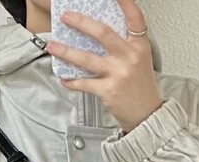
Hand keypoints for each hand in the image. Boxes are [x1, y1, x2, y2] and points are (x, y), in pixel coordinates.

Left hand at [45, 0, 163, 133]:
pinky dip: (72, 81)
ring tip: (52, 46)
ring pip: (87, 59)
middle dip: (81, 23)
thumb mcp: (140, 59)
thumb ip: (125, 44)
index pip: (135, 18)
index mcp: (139, 45)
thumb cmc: (140, 86)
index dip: (125, 3)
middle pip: (103, 33)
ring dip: (66, 52)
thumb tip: (98, 31)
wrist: (146, 114)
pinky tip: (64, 78)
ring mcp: (118, 74)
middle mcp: (129, 57)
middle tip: (66, 16)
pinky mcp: (108, 91)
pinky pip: (85, 83)